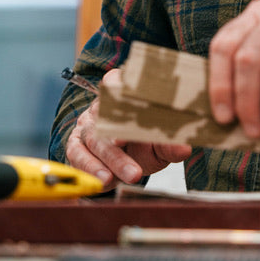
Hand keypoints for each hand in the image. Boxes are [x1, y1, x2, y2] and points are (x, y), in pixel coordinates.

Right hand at [65, 69, 191, 188]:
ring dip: (112, 160)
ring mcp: (86, 126)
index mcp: (122, 93)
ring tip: (131, 175)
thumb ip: (170, 144)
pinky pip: (77, 156)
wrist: (128, 162)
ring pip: (94, 140)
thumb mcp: (160, 144)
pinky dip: (91, 169)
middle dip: (123, 136)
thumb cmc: (145, 144)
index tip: (132, 101)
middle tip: (138, 153)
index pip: (116, 80)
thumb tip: (184, 148)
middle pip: (107, 116)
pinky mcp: (75, 146)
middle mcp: (100, 107)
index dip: (121, 89)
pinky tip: (106, 181)